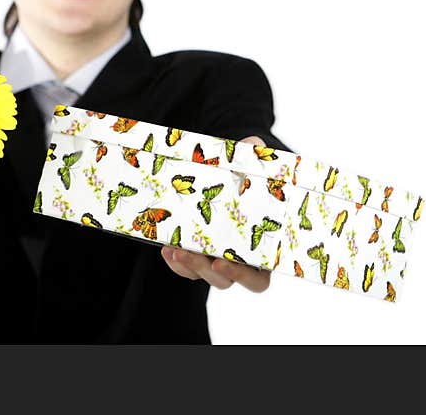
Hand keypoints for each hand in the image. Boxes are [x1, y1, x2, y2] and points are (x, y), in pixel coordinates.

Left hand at [160, 135, 270, 292]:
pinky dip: (175, 260)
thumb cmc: (244, 175)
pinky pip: (185, 267)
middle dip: (207, 271)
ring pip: (203, 275)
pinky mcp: (195, 253)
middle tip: (193, 255)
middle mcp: (238, 262)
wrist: (225, 175)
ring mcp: (214, 259)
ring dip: (188, 266)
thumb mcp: (248, 165)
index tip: (222, 261)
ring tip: (174, 250)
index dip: (243, 276)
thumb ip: (252, 158)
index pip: (258, 279)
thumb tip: (252, 144)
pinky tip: (165, 246)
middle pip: (225, 281)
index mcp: (261, 251)